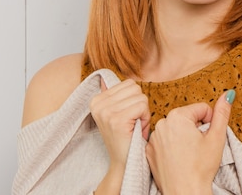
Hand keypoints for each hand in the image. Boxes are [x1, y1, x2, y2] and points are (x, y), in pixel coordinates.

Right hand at [90, 78, 149, 193]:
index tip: (128, 117)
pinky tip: (137, 130)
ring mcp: (106, 111)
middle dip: (140, 104)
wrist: (124, 163)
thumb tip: (102, 79)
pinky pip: (142, 106)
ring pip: (140, 96)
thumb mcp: (116, 113)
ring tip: (134, 126)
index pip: (128, 83)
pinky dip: (145, 118)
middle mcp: (98, 104)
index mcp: (96, 100)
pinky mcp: (117, 120)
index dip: (134, 100)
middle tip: (133, 122)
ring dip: (143, 112)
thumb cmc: (126, 137)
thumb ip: (113, 96)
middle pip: (135, 88)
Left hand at [146, 90, 234, 194]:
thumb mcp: (217, 137)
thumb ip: (222, 112)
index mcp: (178, 116)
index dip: (210, 122)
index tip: (208, 137)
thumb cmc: (201, 168)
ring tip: (189, 154)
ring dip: (184, 137)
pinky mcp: (149, 150)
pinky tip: (178, 159)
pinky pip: (164, 141)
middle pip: (187, 118)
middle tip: (199, 147)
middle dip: (196, 129)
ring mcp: (153, 137)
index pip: (201, 109)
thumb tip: (228, 94)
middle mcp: (162, 123)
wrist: (184, 193)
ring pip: (176, 129)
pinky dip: (172, 146)